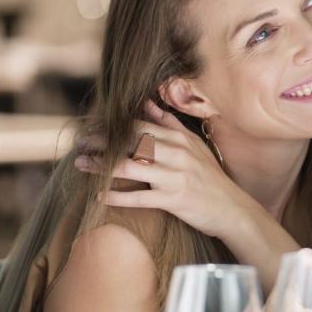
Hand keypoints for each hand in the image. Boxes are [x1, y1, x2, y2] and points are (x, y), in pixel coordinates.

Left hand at [75, 100, 257, 239]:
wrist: (231, 208)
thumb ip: (170, 124)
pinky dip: (116, 196)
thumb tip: (147, 103)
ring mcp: (174, 177)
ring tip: (81, 164)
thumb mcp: (194, 146)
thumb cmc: (210, 178)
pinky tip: (98, 195)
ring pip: (129, 167)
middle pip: (130, 143)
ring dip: (100, 166)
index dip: (113, 126)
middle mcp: (176, 154)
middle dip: (101, 142)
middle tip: (80, 144)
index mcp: (180, 139)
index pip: (140, 126)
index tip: (93, 128)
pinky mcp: (173, 199)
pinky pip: (138, 197)